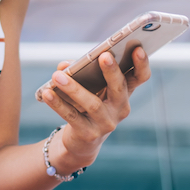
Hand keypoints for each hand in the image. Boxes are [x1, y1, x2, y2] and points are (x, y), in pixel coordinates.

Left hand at [37, 47, 151, 165]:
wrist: (82, 141)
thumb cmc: (87, 103)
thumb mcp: (88, 85)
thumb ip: (78, 70)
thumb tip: (64, 66)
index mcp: (125, 92)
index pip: (140, 77)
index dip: (141, 64)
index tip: (138, 48)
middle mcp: (121, 108)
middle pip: (119, 88)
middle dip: (112, 71)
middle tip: (104, 56)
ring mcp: (107, 123)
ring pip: (92, 104)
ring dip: (74, 88)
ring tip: (57, 76)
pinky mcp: (89, 134)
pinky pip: (72, 116)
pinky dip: (58, 104)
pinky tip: (47, 92)